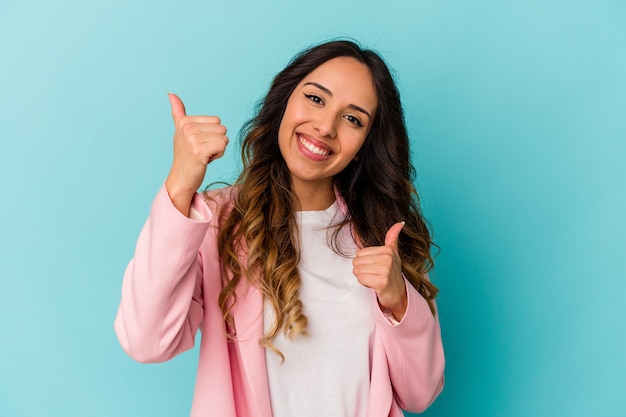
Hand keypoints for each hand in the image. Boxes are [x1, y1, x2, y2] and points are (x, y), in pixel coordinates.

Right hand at [165, 93, 228, 215]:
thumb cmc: (185, 156)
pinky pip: (222, 146)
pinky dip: (218, 155)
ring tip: (203, 155)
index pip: (216, 120)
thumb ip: (178, 113)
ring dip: (217, 149)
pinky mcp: (199, 151)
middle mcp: (187, 128)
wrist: (180, 179)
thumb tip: (171, 94)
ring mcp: (192, 139)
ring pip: (224, 138)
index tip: (198, 143)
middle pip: (222, 128)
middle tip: (201, 151)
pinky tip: (206, 160)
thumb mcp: (180, 132)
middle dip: (216, 141)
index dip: (211, 134)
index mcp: (184, 121)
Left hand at [352, 222, 407, 320]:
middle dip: (362, 270)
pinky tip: (373, 285)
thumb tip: (400, 222)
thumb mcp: (393, 253)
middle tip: (374, 274)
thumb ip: (392, 237)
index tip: (376, 266)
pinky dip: (364, 283)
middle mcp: (387, 258)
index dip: (364, 262)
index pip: (359, 253)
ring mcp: (385, 270)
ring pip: (357, 270)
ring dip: (363, 277)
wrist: (398, 293)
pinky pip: (361, 279)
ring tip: (374, 279)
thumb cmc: (391, 272)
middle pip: (356, 261)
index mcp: (388, 250)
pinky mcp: (382, 282)